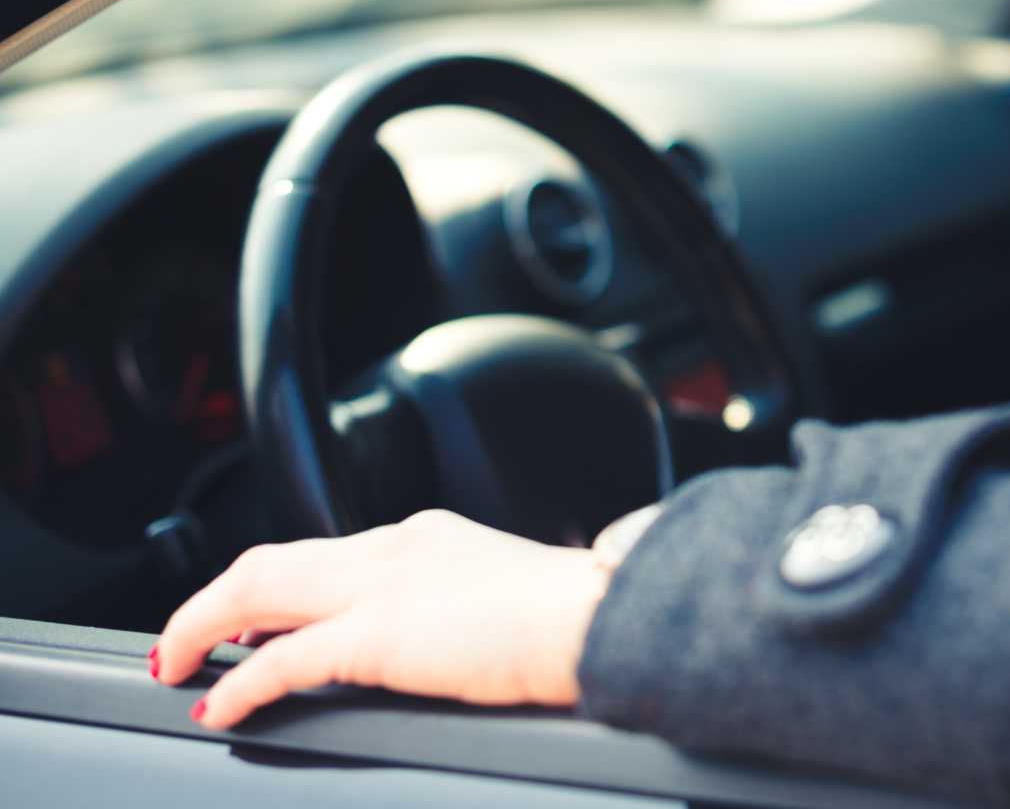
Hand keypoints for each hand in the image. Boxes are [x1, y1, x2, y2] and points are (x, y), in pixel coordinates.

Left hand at [153, 509, 610, 729]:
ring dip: (203, 624)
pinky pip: (280, 659)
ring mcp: (382, 586)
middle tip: (188, 639)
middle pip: (273, 561)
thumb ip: (470, 607)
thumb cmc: (580, 617)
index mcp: (429, 537)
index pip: (329, 554)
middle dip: (216, 600)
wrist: (600, 617)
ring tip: (177, 662)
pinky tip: (220, 705)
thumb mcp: (511, 596)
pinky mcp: (377, 635)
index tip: (256, 620)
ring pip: (257, 589)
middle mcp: (395, 547)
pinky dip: (239, 681)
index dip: (278, 588)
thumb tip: (465, 640)